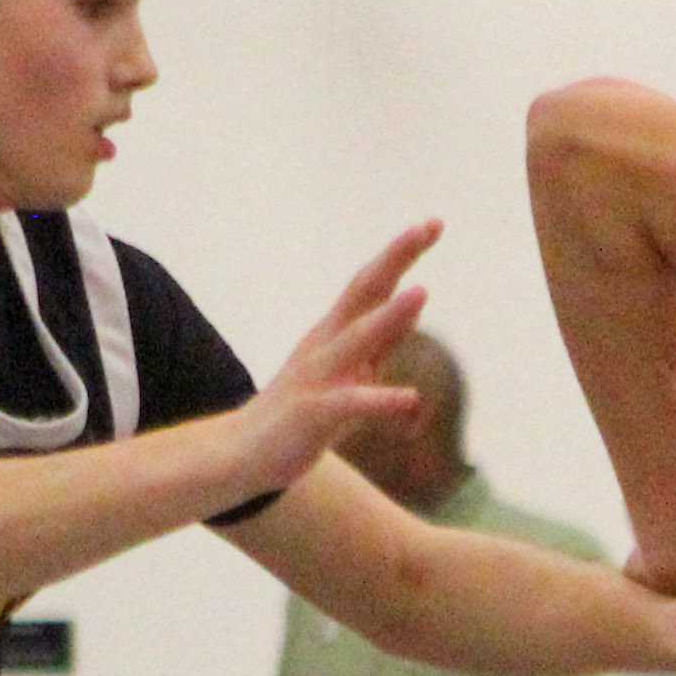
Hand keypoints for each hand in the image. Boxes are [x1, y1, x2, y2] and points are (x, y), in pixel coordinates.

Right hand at [235, 224, 438, 496]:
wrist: (242, 453)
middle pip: (363, 291)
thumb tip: (412, 305)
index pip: (371, 283)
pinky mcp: (313, 414)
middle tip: (427, 226)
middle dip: (395, 257)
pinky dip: (381, 400)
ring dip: (388, 316)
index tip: (434, 222)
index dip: (401, 252)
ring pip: (356, 339)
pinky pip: (351, 404)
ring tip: (422, 291)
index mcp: (335, 332)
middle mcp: (325, 344)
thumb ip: (381, 341)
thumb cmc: (303, 412)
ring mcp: (318, 376)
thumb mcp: (349, 369)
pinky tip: (411, 400)